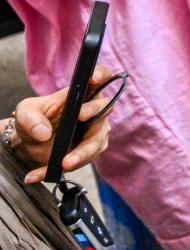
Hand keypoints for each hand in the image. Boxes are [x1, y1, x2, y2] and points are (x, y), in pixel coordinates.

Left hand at [11, 65, 117, 183]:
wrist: (30, 144)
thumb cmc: (33, 120)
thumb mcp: (25, 114)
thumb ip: (32, 119)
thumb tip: (44, 133)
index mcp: (82, 94)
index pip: (100, 78)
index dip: (102, 75)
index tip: (94, 77)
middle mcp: (94, 111)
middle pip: (105, 108)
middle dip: (94, 111)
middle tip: (80, 116)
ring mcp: (95, 132)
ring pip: (97, 142)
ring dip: (82, 153)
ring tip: (63, 163)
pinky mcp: (90, 152)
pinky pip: (81, 162)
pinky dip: (58, 169)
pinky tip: (38, 174)